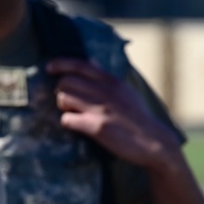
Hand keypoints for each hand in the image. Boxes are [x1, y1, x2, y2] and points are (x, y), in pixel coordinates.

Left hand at [47, 58, 177, 168]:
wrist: (154, 142)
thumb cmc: (136, 117)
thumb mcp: (125, 91)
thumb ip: (106, 78)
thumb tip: (91, 61)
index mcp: (112, 82)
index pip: (80, 65)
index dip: (60, 64)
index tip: (49, 67)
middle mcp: (105, 92)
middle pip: (65, 82)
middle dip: (61, 91)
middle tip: (68, 102)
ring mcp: (100, 109)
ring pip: (63, 98)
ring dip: (63, 107)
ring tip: (74, 112)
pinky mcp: (97, 127)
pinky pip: (67, 119)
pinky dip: (68, 122)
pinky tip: (77, 125)